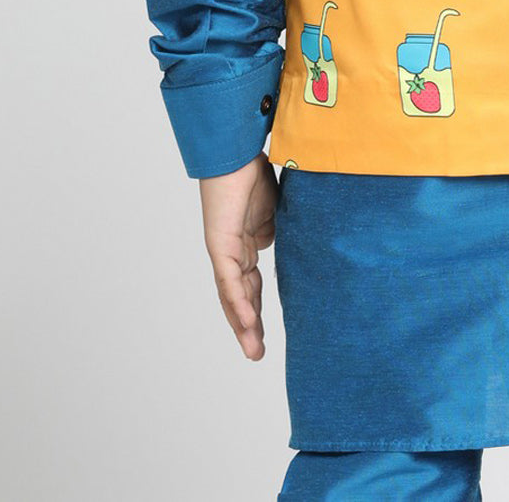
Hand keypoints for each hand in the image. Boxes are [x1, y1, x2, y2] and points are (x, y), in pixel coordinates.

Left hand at [199, 153, 277, 359]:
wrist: (235, 153)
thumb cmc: (253, 171)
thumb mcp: (277, 210)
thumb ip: (281, 232)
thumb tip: (289, 251)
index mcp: (246, 244)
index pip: (252, 286)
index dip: (258, 310)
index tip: (265, 333)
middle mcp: (233, 253)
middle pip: (241, 298)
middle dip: (250, 327)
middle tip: (256, 354)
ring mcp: (225, 251)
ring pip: (233, 297)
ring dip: (244, 325)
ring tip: (253, 351)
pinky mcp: (220, 246)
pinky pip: (230, 281)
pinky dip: (239, 303)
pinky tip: (248, 323)